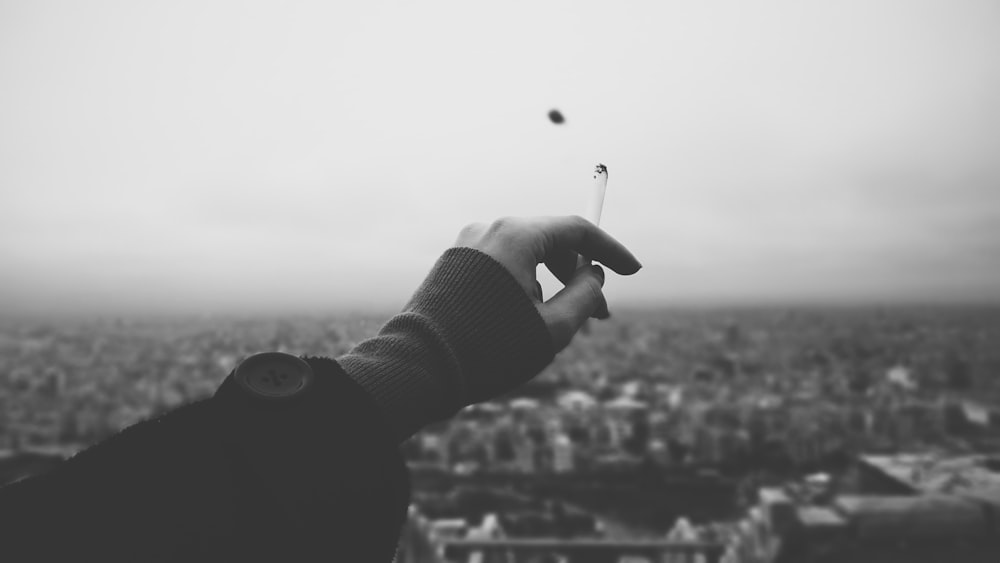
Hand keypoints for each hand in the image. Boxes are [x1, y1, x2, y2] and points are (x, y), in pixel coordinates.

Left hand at [455, 216, 641, 351]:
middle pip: (552, 242)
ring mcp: (467, 244)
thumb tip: (593, 275)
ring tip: (558, 324)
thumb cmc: (489, 349)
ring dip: (552, 284)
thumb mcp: (553, 328)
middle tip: (599, 314)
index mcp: (515, 236)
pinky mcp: (454, 263)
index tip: (633, 270)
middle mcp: (489, 230)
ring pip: (527, 255)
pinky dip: (524, 285)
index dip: (610, 251)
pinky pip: (502, 265)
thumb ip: (585, 296)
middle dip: (579, 275)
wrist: (420, 366)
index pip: (577, 230)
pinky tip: (526, 320)